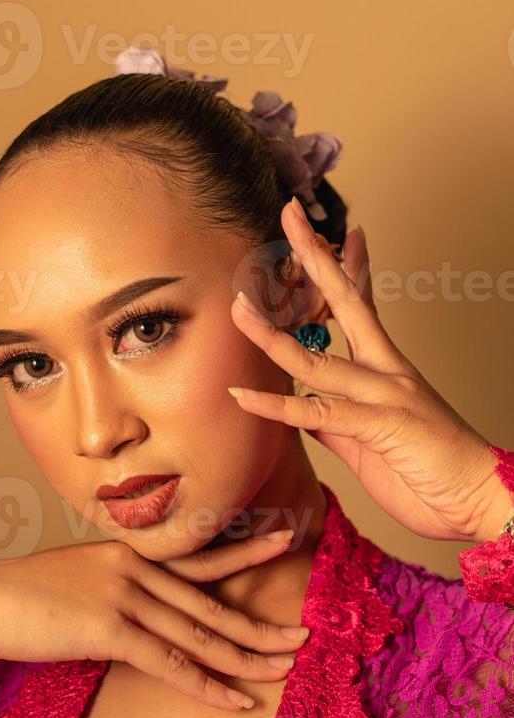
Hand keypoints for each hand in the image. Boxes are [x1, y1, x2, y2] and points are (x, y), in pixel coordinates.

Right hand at [0, 533, 308, 711]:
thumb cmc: (22, 595)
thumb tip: (144, 615)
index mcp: (130, 553)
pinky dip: (206, 683)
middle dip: (259, 624)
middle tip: (304, 633)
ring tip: (284, 665)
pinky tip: (233, 698)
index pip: (199, 557)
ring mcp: (124, 594)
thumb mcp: (79, 579)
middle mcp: (135, 567)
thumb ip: (118, 590)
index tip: (284, 538)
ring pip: (199, 632)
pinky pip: (170, 661)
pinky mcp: (108, 627)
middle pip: (211, 601)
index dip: (245, 552)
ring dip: (246, 655)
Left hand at [228, 196, 509, 543]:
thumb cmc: (428, 471)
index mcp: (385, 368)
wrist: (479, 502)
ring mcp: (385, 394)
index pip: (360, 305)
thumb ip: (333, 419)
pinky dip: (276, 406)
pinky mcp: (382, 426)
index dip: (346, 266)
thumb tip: (301, 409)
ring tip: (237, 307)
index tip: (336, 230)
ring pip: (316, 359)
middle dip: (313, 258)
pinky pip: (318, 412)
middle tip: (290, 215)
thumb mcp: (369, 439)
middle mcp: (386, 370)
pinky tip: (242, 394)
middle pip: (344, 302)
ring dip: (270, 335)